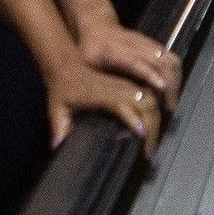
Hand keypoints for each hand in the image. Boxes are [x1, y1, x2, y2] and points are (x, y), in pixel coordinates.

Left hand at [45, 57, 163, 155]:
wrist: (67, 63)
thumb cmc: (63, 87)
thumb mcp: (57, 107)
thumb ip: (59, 127)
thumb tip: (56, 146)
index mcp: (102, 93)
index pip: (125, 106)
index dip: (135, 121)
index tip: (142, 139)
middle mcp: (119, 88)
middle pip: (146, 104)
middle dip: (153, 127)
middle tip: (150, 151)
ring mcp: (126, 85)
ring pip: (152, 99)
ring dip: (158, 119)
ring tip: (154, 141)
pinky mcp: (130, 85)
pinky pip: (151, 94)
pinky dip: (158, 108)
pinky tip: (155, 126)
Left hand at [77, 19, 179, 101]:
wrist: (98, 26)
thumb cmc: (91, 52)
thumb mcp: (90, 67)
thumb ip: (103, 82)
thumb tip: (119, 104)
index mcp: (113, 51)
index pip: (135, 61)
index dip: (149, 74)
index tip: (162, 87)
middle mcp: (134, 44)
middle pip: (160, 60)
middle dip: (170, 83)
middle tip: (169, 107)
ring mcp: (147, 43)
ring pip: (170, 59)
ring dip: (176, 81)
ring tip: (172, 101)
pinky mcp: (154, 45)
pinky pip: (171, 58)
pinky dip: (175, 75)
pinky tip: (172, 90)